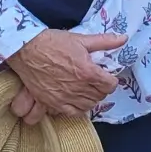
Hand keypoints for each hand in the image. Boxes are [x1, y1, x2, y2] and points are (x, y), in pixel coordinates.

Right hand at [5, 29, 124, 121]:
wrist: (27, 50)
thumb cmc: (53, 42)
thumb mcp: (80, 39)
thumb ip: (104, 41)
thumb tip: (124, 39)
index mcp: (88, 72)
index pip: (110, 85)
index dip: (111, 80)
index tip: (106, 76)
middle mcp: (79, 88)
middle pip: (100, 96)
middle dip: (101, 88)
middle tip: (96, 80)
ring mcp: (65, 97)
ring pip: (88, 105)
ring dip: (91, 98)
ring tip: (86, 89)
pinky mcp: (53, 103)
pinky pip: (73, 113)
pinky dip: (78, 108)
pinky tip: (76, 99)